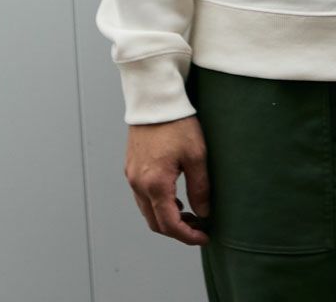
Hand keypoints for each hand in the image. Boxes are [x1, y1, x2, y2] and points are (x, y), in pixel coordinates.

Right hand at [124, 115, 211, 243]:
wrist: (155, 99)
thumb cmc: (178, 123)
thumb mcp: (196, 155)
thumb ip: (200, 188)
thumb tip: (204, 213)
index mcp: (155, 184)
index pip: (169, 224)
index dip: (187, 236)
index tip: (204, 236)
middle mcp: (138, 183)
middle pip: (155, 222)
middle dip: (177, 230)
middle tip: (198, 227)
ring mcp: (131, 175)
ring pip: (146, 210)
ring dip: (166, 217)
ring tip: (189, 212)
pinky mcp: (130, 166)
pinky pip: (141, 195)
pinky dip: (157, 203)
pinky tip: (173, 196)